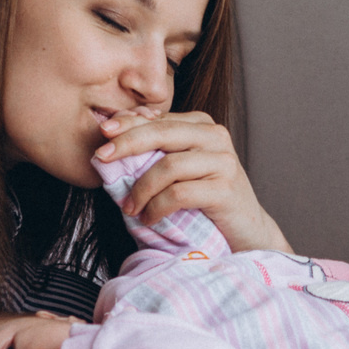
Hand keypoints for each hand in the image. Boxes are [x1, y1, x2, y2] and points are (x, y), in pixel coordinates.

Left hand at [95, 109, 292, 252]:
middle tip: (102, 158)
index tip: (103, 132)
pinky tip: (149, 218)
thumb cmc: (205, 199)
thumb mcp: (179, 169)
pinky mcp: (225, 189)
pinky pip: (179, 194)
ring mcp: (223, 162)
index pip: (159, 119)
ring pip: (169, 166)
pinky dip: (157, 207)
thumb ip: (155, 148)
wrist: (247, 230)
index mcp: (203, 125)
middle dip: (128, 144)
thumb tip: (115, 129)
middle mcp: (216, 137)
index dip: (129, 123)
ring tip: (130, 207)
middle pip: (162, 133)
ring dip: (142, 189)